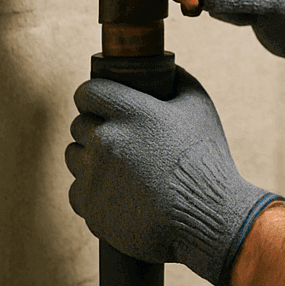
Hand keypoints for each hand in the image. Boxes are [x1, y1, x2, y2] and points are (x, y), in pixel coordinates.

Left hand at [66, 66, 282, 285]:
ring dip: (92, 160)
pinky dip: (94, 193)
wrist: (209, 217)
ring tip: (123, 170)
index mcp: (131, 112)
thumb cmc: (207, 159)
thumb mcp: (199, 107)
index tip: (103, 104)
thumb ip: (177, 79)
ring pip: (75, 158)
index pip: (87, 92)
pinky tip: (120, 194)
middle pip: (79, 125)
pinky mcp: (90, 208)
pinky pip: (77, 192)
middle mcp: (106, 141)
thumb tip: (162, 68)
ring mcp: (95, 176)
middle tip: (123, 142)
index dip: (95, 97)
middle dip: (97, 129)